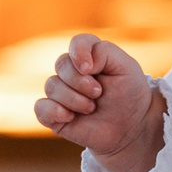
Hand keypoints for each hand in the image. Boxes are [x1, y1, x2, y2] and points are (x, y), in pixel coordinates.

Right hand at [35, 35, 163, 171]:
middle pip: (61, 64)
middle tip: (99, 93)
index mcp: (90, 57)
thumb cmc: (129, 95)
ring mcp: (61, 93)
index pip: (77, 43)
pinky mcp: (54, 115)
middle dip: (80, 81)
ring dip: (74, 99)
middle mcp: (72, 72)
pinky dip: (54, 111)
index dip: (79, 53)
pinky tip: (71, 117)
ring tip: (92, 108)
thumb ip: (104, 52)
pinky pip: (40, 107)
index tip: (91, 69)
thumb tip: (80, 63)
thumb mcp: (126, 67)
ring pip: (51, 86)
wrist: (131, 128)